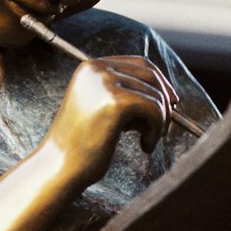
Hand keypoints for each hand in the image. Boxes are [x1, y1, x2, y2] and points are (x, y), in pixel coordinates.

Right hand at [46, 55, 178, 185]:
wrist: (60, 167)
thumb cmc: (82, 145)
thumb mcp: (103, 110)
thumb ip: (128, 96)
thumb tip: (169, 95)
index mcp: (90, 67)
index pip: (139, 63)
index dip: (160, 82)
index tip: (171, 102)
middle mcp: (97, 69)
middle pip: (150, 74)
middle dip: (165, 100)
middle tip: (166, 126)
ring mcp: (105, 83)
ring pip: (156, 95)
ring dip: (160, 121)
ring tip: (147, 142)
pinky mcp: (116, 102)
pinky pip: (155, 110)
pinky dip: (156, 130)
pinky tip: (145, 147)